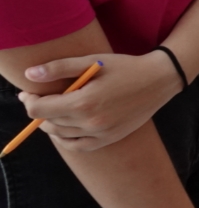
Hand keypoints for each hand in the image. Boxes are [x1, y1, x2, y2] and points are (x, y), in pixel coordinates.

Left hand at [18, 52, 181, 151]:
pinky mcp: (110, 138)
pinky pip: (79, 146)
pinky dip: (66, 139)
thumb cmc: (126, 66)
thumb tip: (29, 75)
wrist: (160, 79)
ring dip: (52, 123)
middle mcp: (90, 122)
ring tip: (55, 109)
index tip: (29, 92)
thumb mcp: (93, 61)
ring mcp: (101, 133)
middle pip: (48, 123)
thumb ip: (59, 68)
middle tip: (41, 98)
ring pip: (61, 135)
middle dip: (39, 110)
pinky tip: (66, 127)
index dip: (30, 101)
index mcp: (83, 102)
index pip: (39, 110)